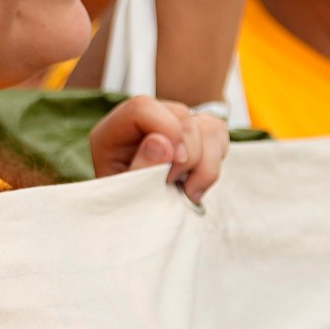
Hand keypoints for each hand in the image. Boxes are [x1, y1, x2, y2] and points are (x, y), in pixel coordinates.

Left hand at [89, 95, 226, 202]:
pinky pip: (217, 132)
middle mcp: (143, 122)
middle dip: (188, 156)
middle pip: (180, 115)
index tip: (176, 163)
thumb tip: (161, 141)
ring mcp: (170, 124)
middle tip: (174, 185)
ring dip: (204, 164)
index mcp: (113, 134)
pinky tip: (196, 181)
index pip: (141, 107)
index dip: (166, 130)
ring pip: (204, 125)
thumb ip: (141, 170)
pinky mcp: (193, 132)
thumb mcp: (127, 197)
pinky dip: (214, 161)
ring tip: (187, 189)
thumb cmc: (130, 207)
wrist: (142, 221)